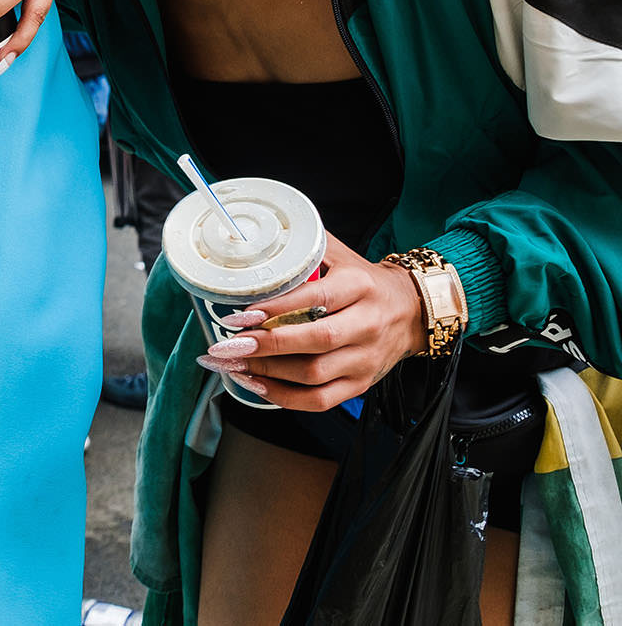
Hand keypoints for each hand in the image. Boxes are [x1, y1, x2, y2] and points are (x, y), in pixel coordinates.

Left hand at [198, 232, 429, 410]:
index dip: (276, 309)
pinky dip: (284, 397)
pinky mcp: (361, 383)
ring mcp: (365, 359)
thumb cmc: (363, 281)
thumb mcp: (339, 255)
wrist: (410, 311)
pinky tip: (256, 384)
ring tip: (232, 363)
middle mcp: (367, 324)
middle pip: (316, 341)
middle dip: (267, 345)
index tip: (241, 313)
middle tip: (228, 344)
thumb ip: (302, 247)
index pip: (316, 299)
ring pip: (314, 374)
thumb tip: (253, 239)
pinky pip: (320, 400)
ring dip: (268, 372)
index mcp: (359, 286)